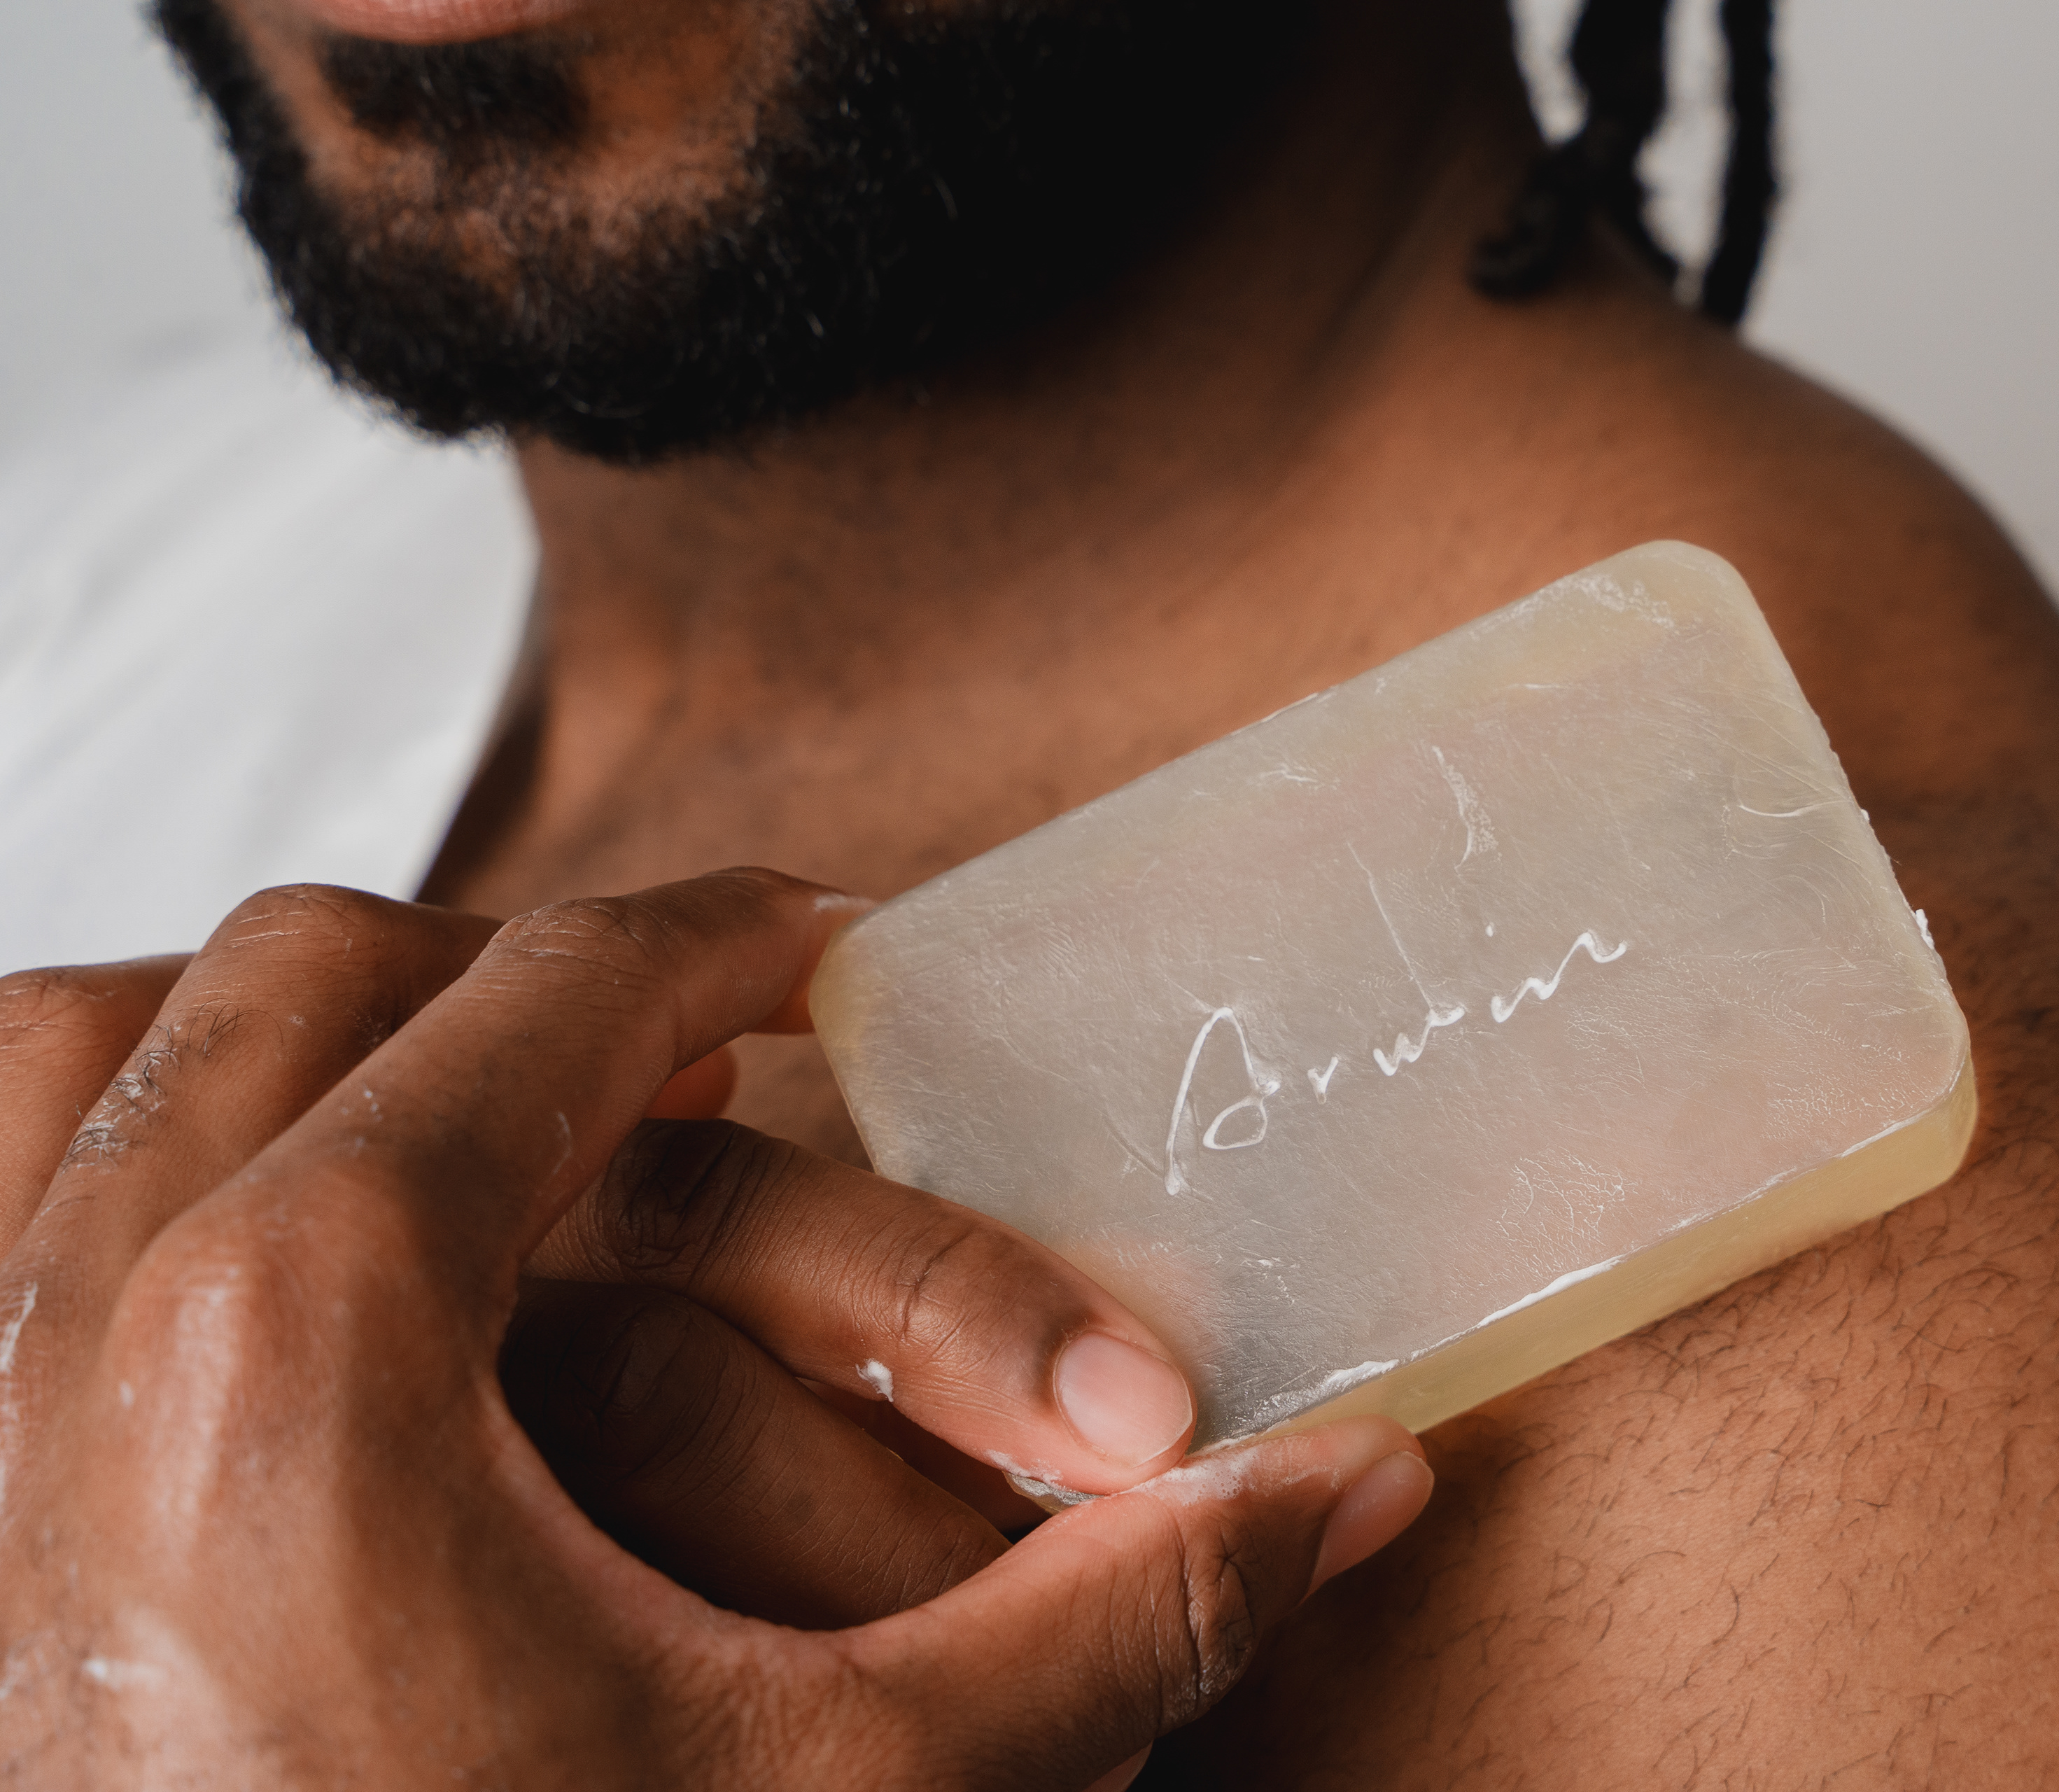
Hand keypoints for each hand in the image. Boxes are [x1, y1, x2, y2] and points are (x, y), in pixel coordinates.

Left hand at [0, 870, 1432, 1785]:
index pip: (555, 995)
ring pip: (104, 1028)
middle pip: (326, 966)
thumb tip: (1367, 1484)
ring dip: (293, 1023)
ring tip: (451, 1098)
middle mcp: (93, 1318)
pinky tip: (233, 1219)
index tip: (818, 947)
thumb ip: (1117, 1619)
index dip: (725, 939)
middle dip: (536, 969)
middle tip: (686, 1037)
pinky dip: (107, 1121)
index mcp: (321, 1345)